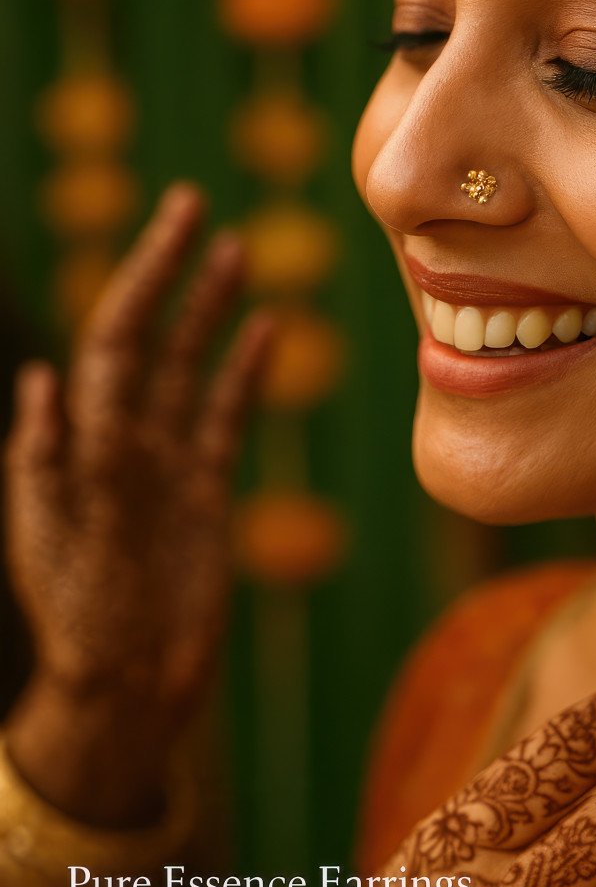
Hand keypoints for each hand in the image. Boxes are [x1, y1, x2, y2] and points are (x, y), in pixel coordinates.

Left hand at [2, 185, 272, 821]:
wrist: (125, 683)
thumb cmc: (74, 618)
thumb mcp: (47, 541)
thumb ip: (40, 461)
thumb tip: (40, 377)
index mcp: (86, 439)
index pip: (117, 338)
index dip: (142, 277)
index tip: (172, 223)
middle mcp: (124, 435)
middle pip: (150, 335)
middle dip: (169, 269)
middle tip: (193, 204)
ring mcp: (166, 457)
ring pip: (190, 364)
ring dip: (209, 308)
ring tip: (235, 251)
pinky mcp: (202, 488)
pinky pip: (225, 415)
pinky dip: (244, 370)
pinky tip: (263, 329)